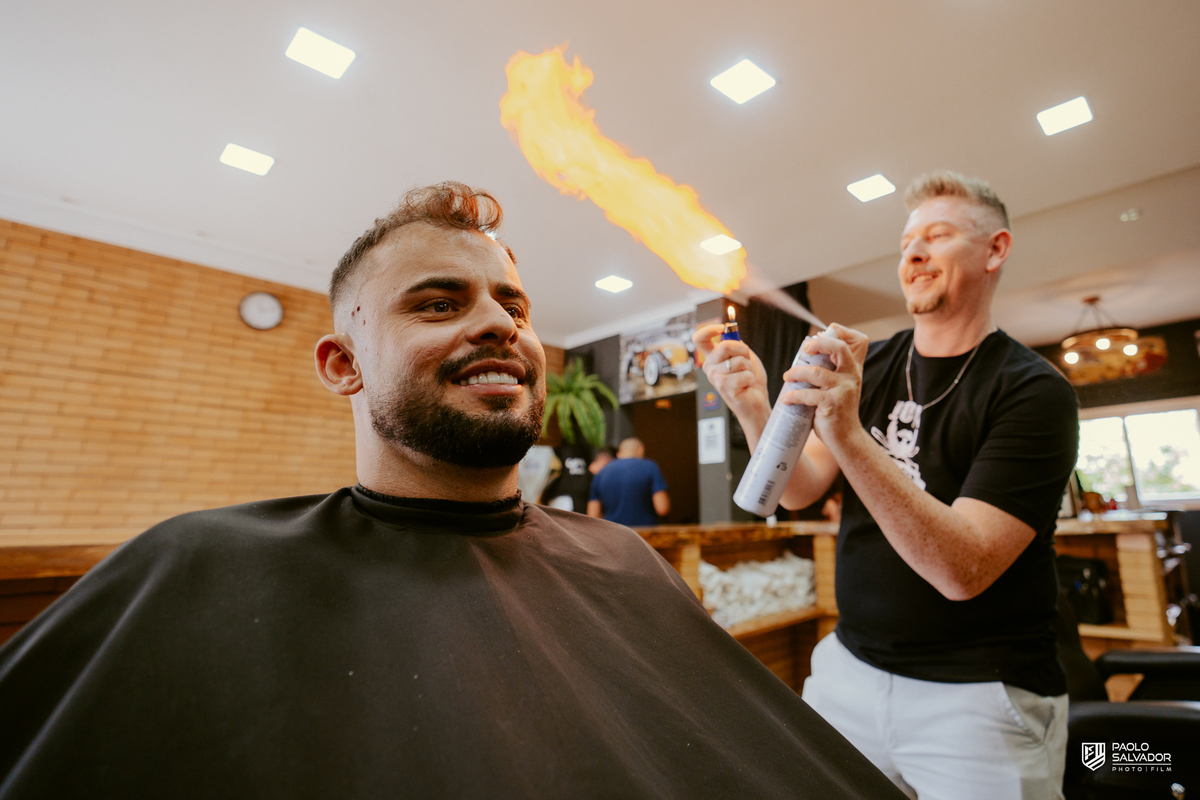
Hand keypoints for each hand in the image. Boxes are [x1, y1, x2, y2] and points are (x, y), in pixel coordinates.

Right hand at [692, 322, 770, 433]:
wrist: (756, 401)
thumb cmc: (750, 379)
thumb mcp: (745, 355)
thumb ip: (736, 343)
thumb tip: (729, 329)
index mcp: (712, 357)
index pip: (699, 339)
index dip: (709, 329)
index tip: (722, 328)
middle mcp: (710, 367)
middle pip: (724, 346)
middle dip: (743, 351)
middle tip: (746, 362)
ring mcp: (715, 378)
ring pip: (737, 361)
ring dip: (749, 368)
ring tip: (747, 376)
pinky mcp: (724, 389)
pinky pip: (743, 375)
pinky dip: (750, 378)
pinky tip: (746, 386)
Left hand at [780, 324, 868, 446]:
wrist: (845, 437)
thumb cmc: (837, 411)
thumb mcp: (838, 386)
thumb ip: (830, 370)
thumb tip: (805, 353)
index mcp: (853, 368)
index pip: (857, 340)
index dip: (839, 332)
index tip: (818, 338)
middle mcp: (852, 375)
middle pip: (839, 347)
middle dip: (819, 343)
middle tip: (804, 350)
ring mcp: (844, 389)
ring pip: (816, 372)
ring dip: (797, 372)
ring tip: (787, 377)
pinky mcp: (833, 403)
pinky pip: (809, 394)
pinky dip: (793, 396)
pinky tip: (786, 399)